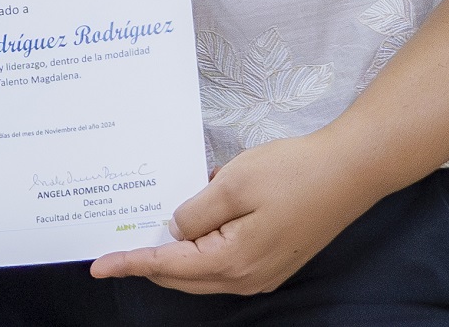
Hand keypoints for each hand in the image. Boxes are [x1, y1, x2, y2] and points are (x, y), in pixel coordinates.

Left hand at [88, 132, 381, 296]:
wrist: (351, 171)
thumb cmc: (293, 172)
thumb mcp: (232, 184)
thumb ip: (194, 212)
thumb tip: (174, 230)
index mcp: (232, 261)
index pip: (166, 266)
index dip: (129, 263)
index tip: (98, 265)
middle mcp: (246, 277)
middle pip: (181, 276)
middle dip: (147, 262)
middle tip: (117, 242)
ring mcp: (262, 272)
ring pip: (202, 272)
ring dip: (174, 254)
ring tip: (147, 231)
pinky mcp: (273, 260)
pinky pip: (223, 262)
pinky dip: (200, 247)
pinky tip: (191, 222)